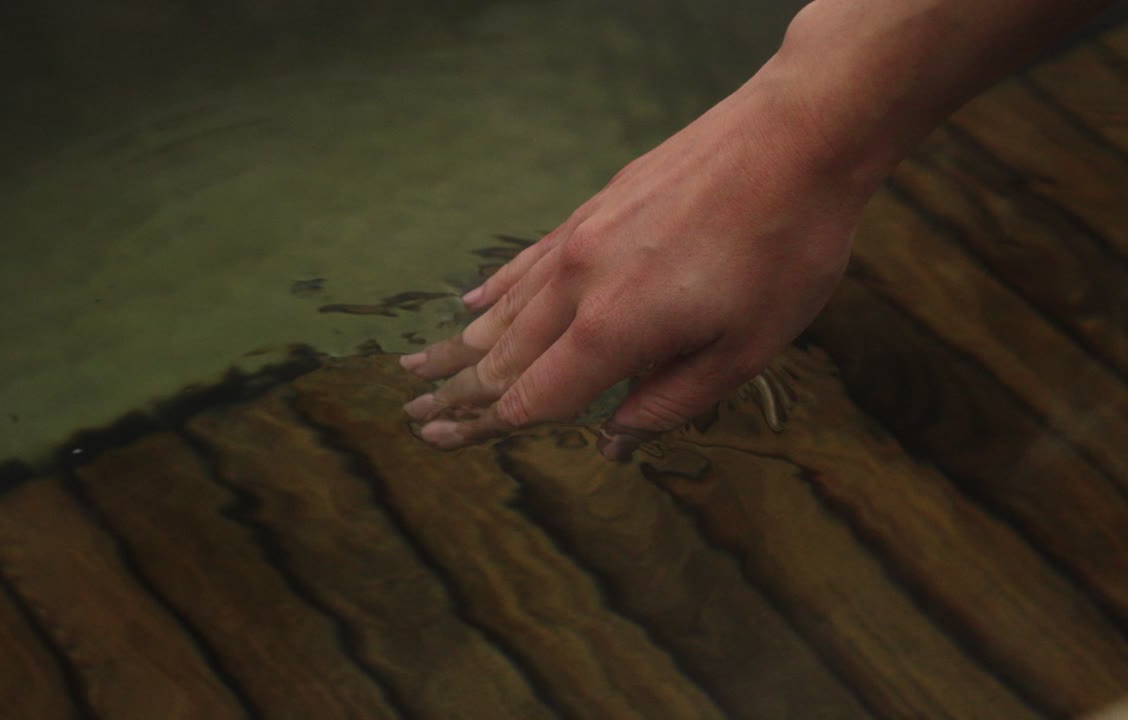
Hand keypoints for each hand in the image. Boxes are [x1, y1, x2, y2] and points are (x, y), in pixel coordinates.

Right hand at [401, 70, 875, 459]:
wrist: (795, 137)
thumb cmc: (784, 252)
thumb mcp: (745, 350)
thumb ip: (668, 402)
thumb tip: (613, 442)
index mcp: (611, 330)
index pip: (531, 395)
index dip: (482, 426)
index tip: (437, 441)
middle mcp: (577, 284)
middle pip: (504, 354)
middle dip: (458, 391)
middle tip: (416, 417)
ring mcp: (579, 240)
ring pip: (508, 307)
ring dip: (462, 343)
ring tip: (418, 366)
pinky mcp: (593, 209)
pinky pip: (528, 259)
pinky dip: (497, 288)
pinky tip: (471, 303)